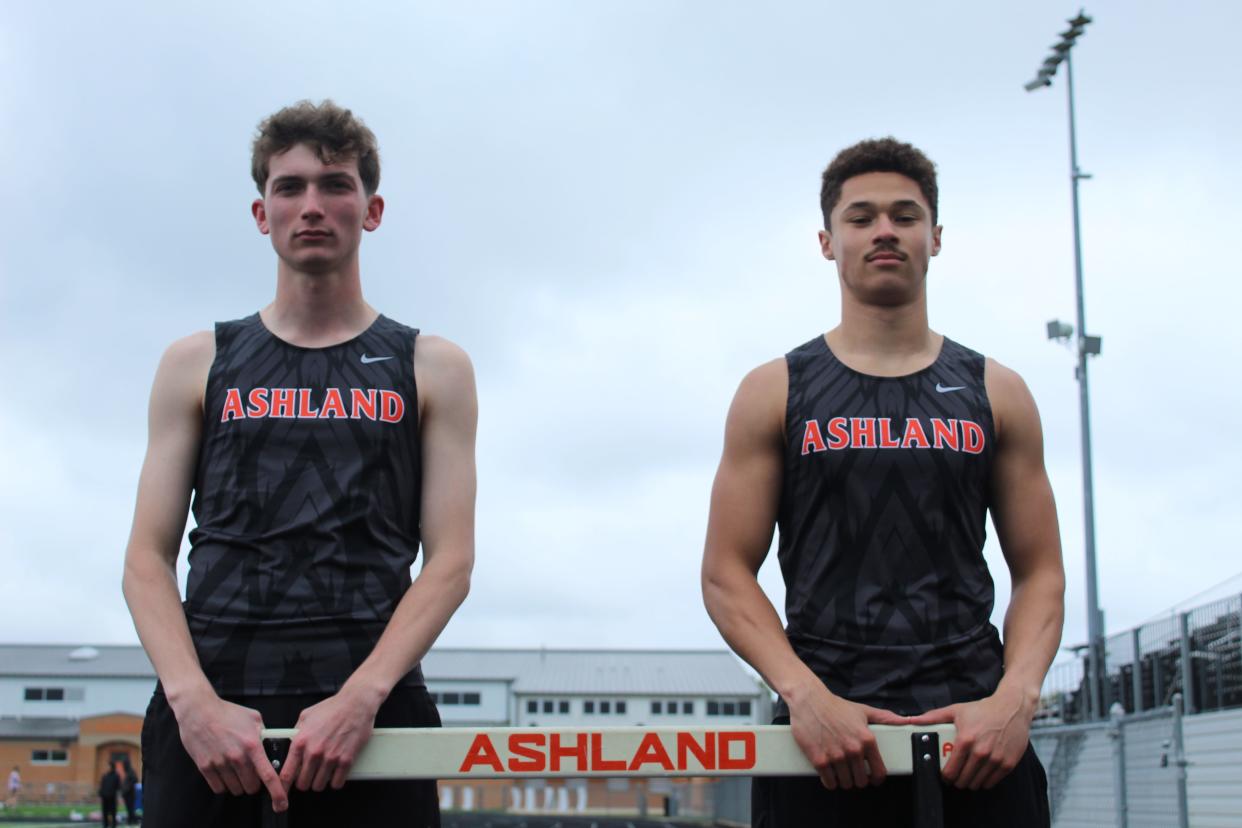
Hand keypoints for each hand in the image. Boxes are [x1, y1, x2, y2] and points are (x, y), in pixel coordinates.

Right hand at [171, 691, 286, 809]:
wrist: (199, 711)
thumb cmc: (227, 712)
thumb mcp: (254, 718)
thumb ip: (264, 734)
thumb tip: (270, 745)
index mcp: (252, 745)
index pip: (268, 776)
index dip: (277, 793)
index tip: (282, 804)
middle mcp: (237, 757)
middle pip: (251, 787)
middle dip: (254, 783)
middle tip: (251, 773)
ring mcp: (220, 764)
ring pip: (235, 789)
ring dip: (238, 784)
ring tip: (235, 770)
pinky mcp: (205, 767)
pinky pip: (218, 788)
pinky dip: (223, 784)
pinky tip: (224, 773)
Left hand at [279, 684, 383, 791]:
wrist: (356, 703)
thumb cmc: (333, 707)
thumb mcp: (306, 716)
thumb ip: (296, 732)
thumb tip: (289, 744)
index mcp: (301, 742)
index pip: (286, 774)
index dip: (283, 786)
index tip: (282, 791)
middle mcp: (314, 752)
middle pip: (303, 784)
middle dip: (304, 781)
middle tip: (308, 775)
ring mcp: (331, 757)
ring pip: (319, 785)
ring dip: (320, 782)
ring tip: (322, 773)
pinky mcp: (347, 760)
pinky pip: (337, 783)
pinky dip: (335, 781)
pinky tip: (336, 773)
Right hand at [787, 680, 909, 789]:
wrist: (809, 700)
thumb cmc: (835, 706)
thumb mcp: (864, 711)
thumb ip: (886, 718)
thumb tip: (907, 721)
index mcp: (867, 740)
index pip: (879, 772)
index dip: (876, 779)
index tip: (872, 779)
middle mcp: (853, 750)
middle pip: (861, 781)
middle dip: (857, 779)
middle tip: (851, 772)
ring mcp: (836, 756)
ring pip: (845, 783)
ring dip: (843, 780)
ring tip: (840, 771)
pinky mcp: (819, 760)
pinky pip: (829, 782)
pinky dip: (829, 781)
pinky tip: (828, 773)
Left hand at [906, 686, 1034, 789]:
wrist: (1011, 708)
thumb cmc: (982, 710)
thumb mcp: (955, 710)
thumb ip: (933, 717)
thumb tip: (913, 720)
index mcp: (965, 740)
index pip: (950, 771)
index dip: (945, 776)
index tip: (944, 775)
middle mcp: (981, 752)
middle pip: (963, 780)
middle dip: (957, 780)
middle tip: (956, 775)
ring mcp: (996, 759)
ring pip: (977, 784)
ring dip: (970, 782)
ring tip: (968, 774)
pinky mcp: (1008, 764)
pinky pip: (991, 782)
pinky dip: (985, 781)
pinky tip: (981, 773)